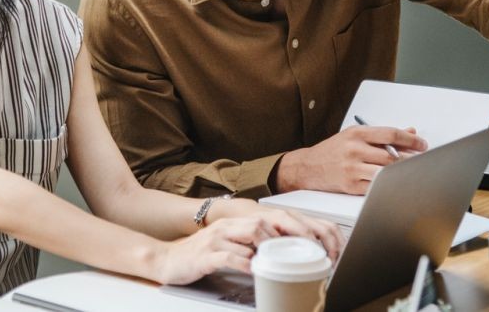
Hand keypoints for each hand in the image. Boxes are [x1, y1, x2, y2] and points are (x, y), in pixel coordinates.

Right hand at [152, 207, 342, 284]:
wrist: (167, 259)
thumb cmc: (202, 255)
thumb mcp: (232, 246)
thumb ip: (255, 246)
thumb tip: (284, 254)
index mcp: (240, 223)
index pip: (276, 219)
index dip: (301, 229)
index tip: (320, 245)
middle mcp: (232, 225)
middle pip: (268, 222)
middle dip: (292, 237)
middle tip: (310, 254)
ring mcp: (219, 237)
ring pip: (251, 234)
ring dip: (270, 248)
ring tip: (286, 260)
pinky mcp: (207, 253)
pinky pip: (230, 255)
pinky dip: (245, 263)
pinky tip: (254, 270)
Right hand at [275, 125, 427, 193]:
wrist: (307, 167)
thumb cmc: (332, 151)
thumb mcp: (354, 135)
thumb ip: (381, 135)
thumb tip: (408, 132)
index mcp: (357, 133)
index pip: (390, 134)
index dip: (410, 140)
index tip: (422, 145)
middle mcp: (354, 149)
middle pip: (392, 155)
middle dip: (410, 159)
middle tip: (422, 161)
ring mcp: (352, 168)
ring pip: (386, 172)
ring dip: (401, 173)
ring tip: (412, 172)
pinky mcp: (351, 185)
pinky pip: (376, 186)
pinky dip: (388, 185)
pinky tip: (395, 183)